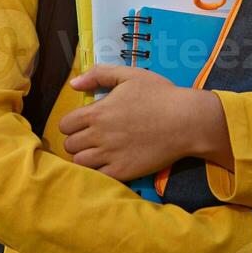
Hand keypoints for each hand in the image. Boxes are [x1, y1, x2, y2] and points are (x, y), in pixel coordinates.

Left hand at [60, 63, 196, 180]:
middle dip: (77, 140)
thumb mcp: (129, 75)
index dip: (72, 124)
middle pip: (69, 145)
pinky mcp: (123, 172)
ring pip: (80, 162)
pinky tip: (109, 164)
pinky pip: (98, 177)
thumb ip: (99, 75)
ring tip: (98, 152)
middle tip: (92, 138)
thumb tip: (73, 84)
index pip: (65, 125)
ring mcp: (110, 156)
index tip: (83, 123)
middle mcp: (99, 135)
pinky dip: (98, 171)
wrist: (186, 121)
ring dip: (85, 157)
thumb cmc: (159, 94)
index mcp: (97, 112)